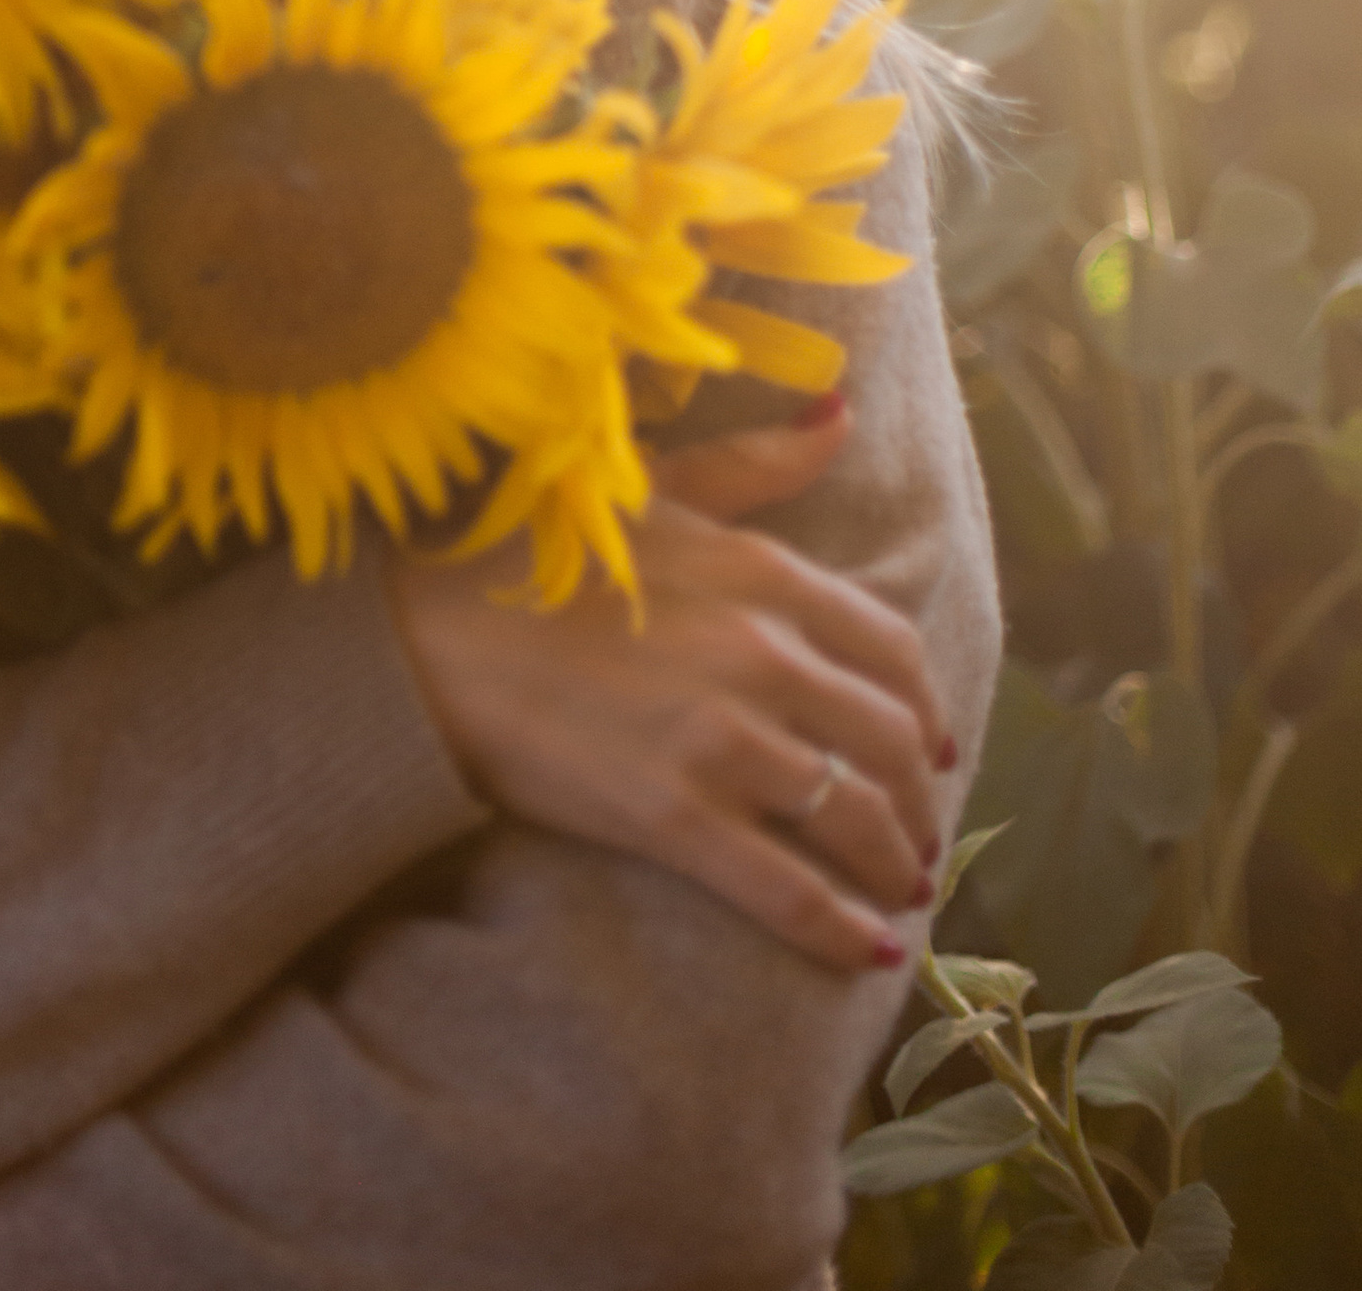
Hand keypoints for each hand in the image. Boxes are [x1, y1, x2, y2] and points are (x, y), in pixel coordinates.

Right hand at [385, 406, 954, 976]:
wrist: (427, 636)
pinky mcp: (673, 816)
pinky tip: (867, 951)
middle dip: (917, 795)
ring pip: (851, 814)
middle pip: (886, 738)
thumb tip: (839, 411)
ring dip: (892, 860)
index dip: (924, 705)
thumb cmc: (533, 553)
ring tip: (900, 886)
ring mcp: (720, 739)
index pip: (887, 648)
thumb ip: (755, 461)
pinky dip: (839, 929)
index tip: (934, 744)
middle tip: (919, 831)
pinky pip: (786, 887)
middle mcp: (759, 654)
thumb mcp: (653, 487)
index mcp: (759, 572)